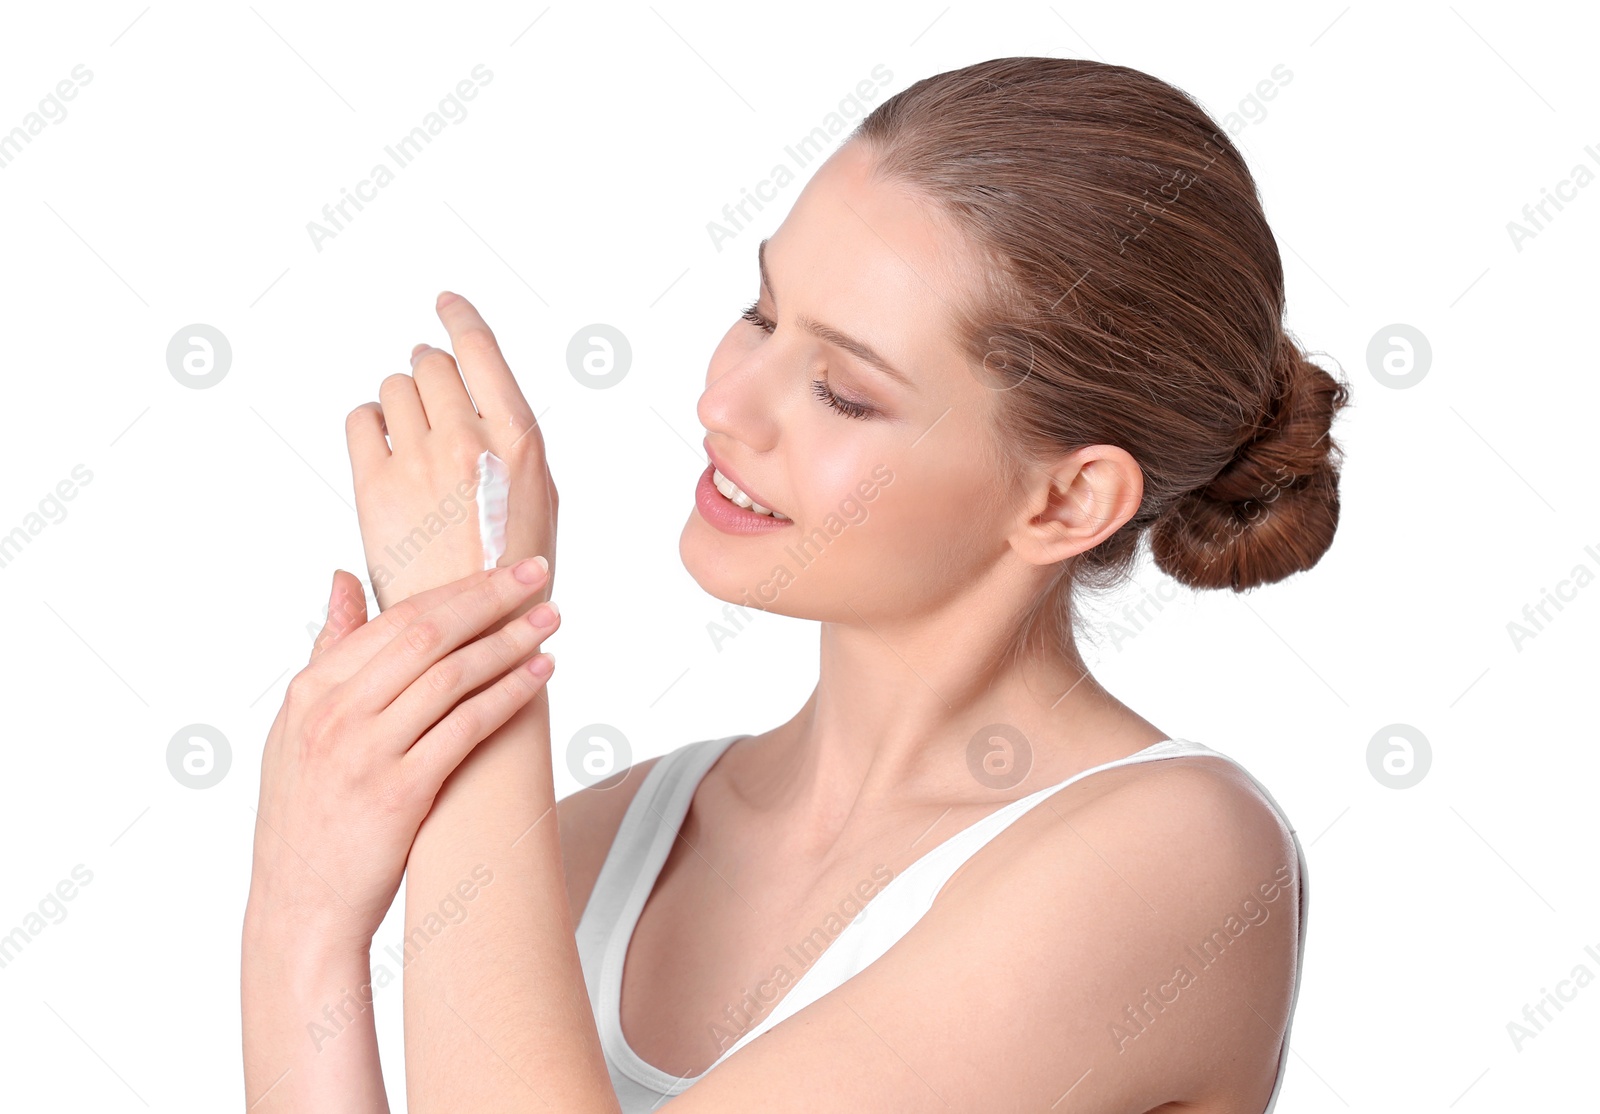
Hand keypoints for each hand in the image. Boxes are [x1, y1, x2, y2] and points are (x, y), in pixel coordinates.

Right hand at [245, 558, 561, 948]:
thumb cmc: (306, 816)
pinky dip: (508, 693)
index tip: (501, 567)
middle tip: (537, 573)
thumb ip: (328, 651)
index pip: (394, 618)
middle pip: (426, 634)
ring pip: (451, 675)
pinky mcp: (399, 793)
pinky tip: (540, 673)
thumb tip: (345, 579)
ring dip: (509, 641)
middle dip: (489, 597)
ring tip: (550, 620)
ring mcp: (365, 753)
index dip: (455, 588)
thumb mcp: (297, 727)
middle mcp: (333, 714)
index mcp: (309, 691)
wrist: (300, 909)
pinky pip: (466, 727)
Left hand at [347, 292, 556, 612]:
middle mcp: (467, 440)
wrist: (476, 631)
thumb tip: (479, 385)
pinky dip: (372, 422)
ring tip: (414, 433)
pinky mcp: (375, 485)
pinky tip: (387, 445)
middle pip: (431, 364)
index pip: (480, 350)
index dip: (460, 317)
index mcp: (518, 440)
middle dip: (430, 371)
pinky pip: (362, 419)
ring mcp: (417, 461)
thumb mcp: (541, 492)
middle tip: (433, 396)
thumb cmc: (515, 567)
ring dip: (402, 398)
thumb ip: (512, 434)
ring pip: (395, 387)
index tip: (446, 301)